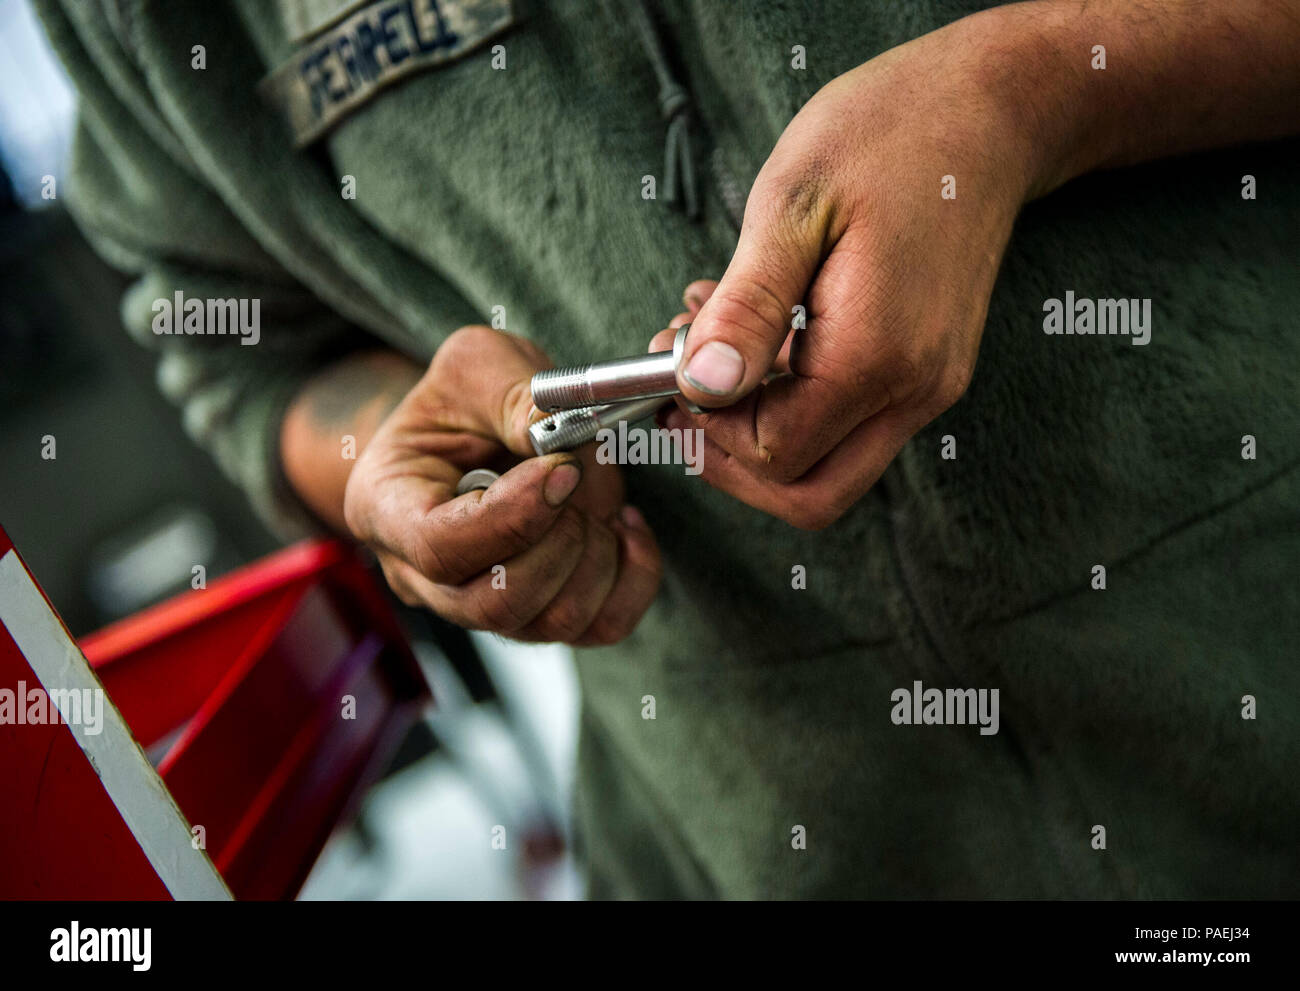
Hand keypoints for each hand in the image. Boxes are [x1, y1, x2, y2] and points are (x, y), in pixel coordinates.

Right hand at [342, 326, 660, 644]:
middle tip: (577, 476)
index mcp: (388, 509)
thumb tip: (557, 435)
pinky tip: (625, 524)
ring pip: (553, 622)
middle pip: (497, 602)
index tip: (560, 469)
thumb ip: (513, 395)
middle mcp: (427, 577)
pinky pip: (602, 627)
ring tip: (597, 491)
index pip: (439, 548)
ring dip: (598, 553)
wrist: (475, 432)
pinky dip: (633, 578)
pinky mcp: (543, 615)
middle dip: (560, 540)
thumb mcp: (476, 366)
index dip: (510, 517)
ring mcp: (485, 607)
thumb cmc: (462, 402)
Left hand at [659, 16, 1042, 528]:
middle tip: (681, 397)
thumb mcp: (792, 207)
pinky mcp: (926, 372)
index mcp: (876, 355)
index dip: (709, 430)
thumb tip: (700, 387)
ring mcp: (927, 387)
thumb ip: (746, 309)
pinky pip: (850, 423)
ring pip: (830, 468)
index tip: (672, 371)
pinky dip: (792, 403)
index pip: (775, 454)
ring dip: (757, 431)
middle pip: (809, 495)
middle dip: (729, 462)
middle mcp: (913, 390)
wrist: (990, 111)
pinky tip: (757, 336)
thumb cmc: (889, 136)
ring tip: (710, 345)